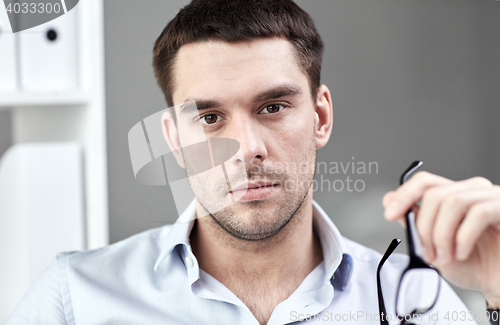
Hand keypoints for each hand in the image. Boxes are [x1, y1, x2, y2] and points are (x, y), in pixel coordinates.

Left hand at [383, 171, 499, 307]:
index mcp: (455, 196)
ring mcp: (492, 197)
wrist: (499, 286)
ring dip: (441, 235)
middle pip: (434, 194)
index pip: (425, 181)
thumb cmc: (475, 266)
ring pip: (452, 202)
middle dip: (423, 227)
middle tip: (427, 252)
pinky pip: (479, 212)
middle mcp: (473, 192)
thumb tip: (390, 200)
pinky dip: (463, 237)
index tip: (390, 213)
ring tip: (445, 257)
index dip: (404, 194)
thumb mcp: (434, 245)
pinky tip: (462, 253)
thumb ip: (414, 221)